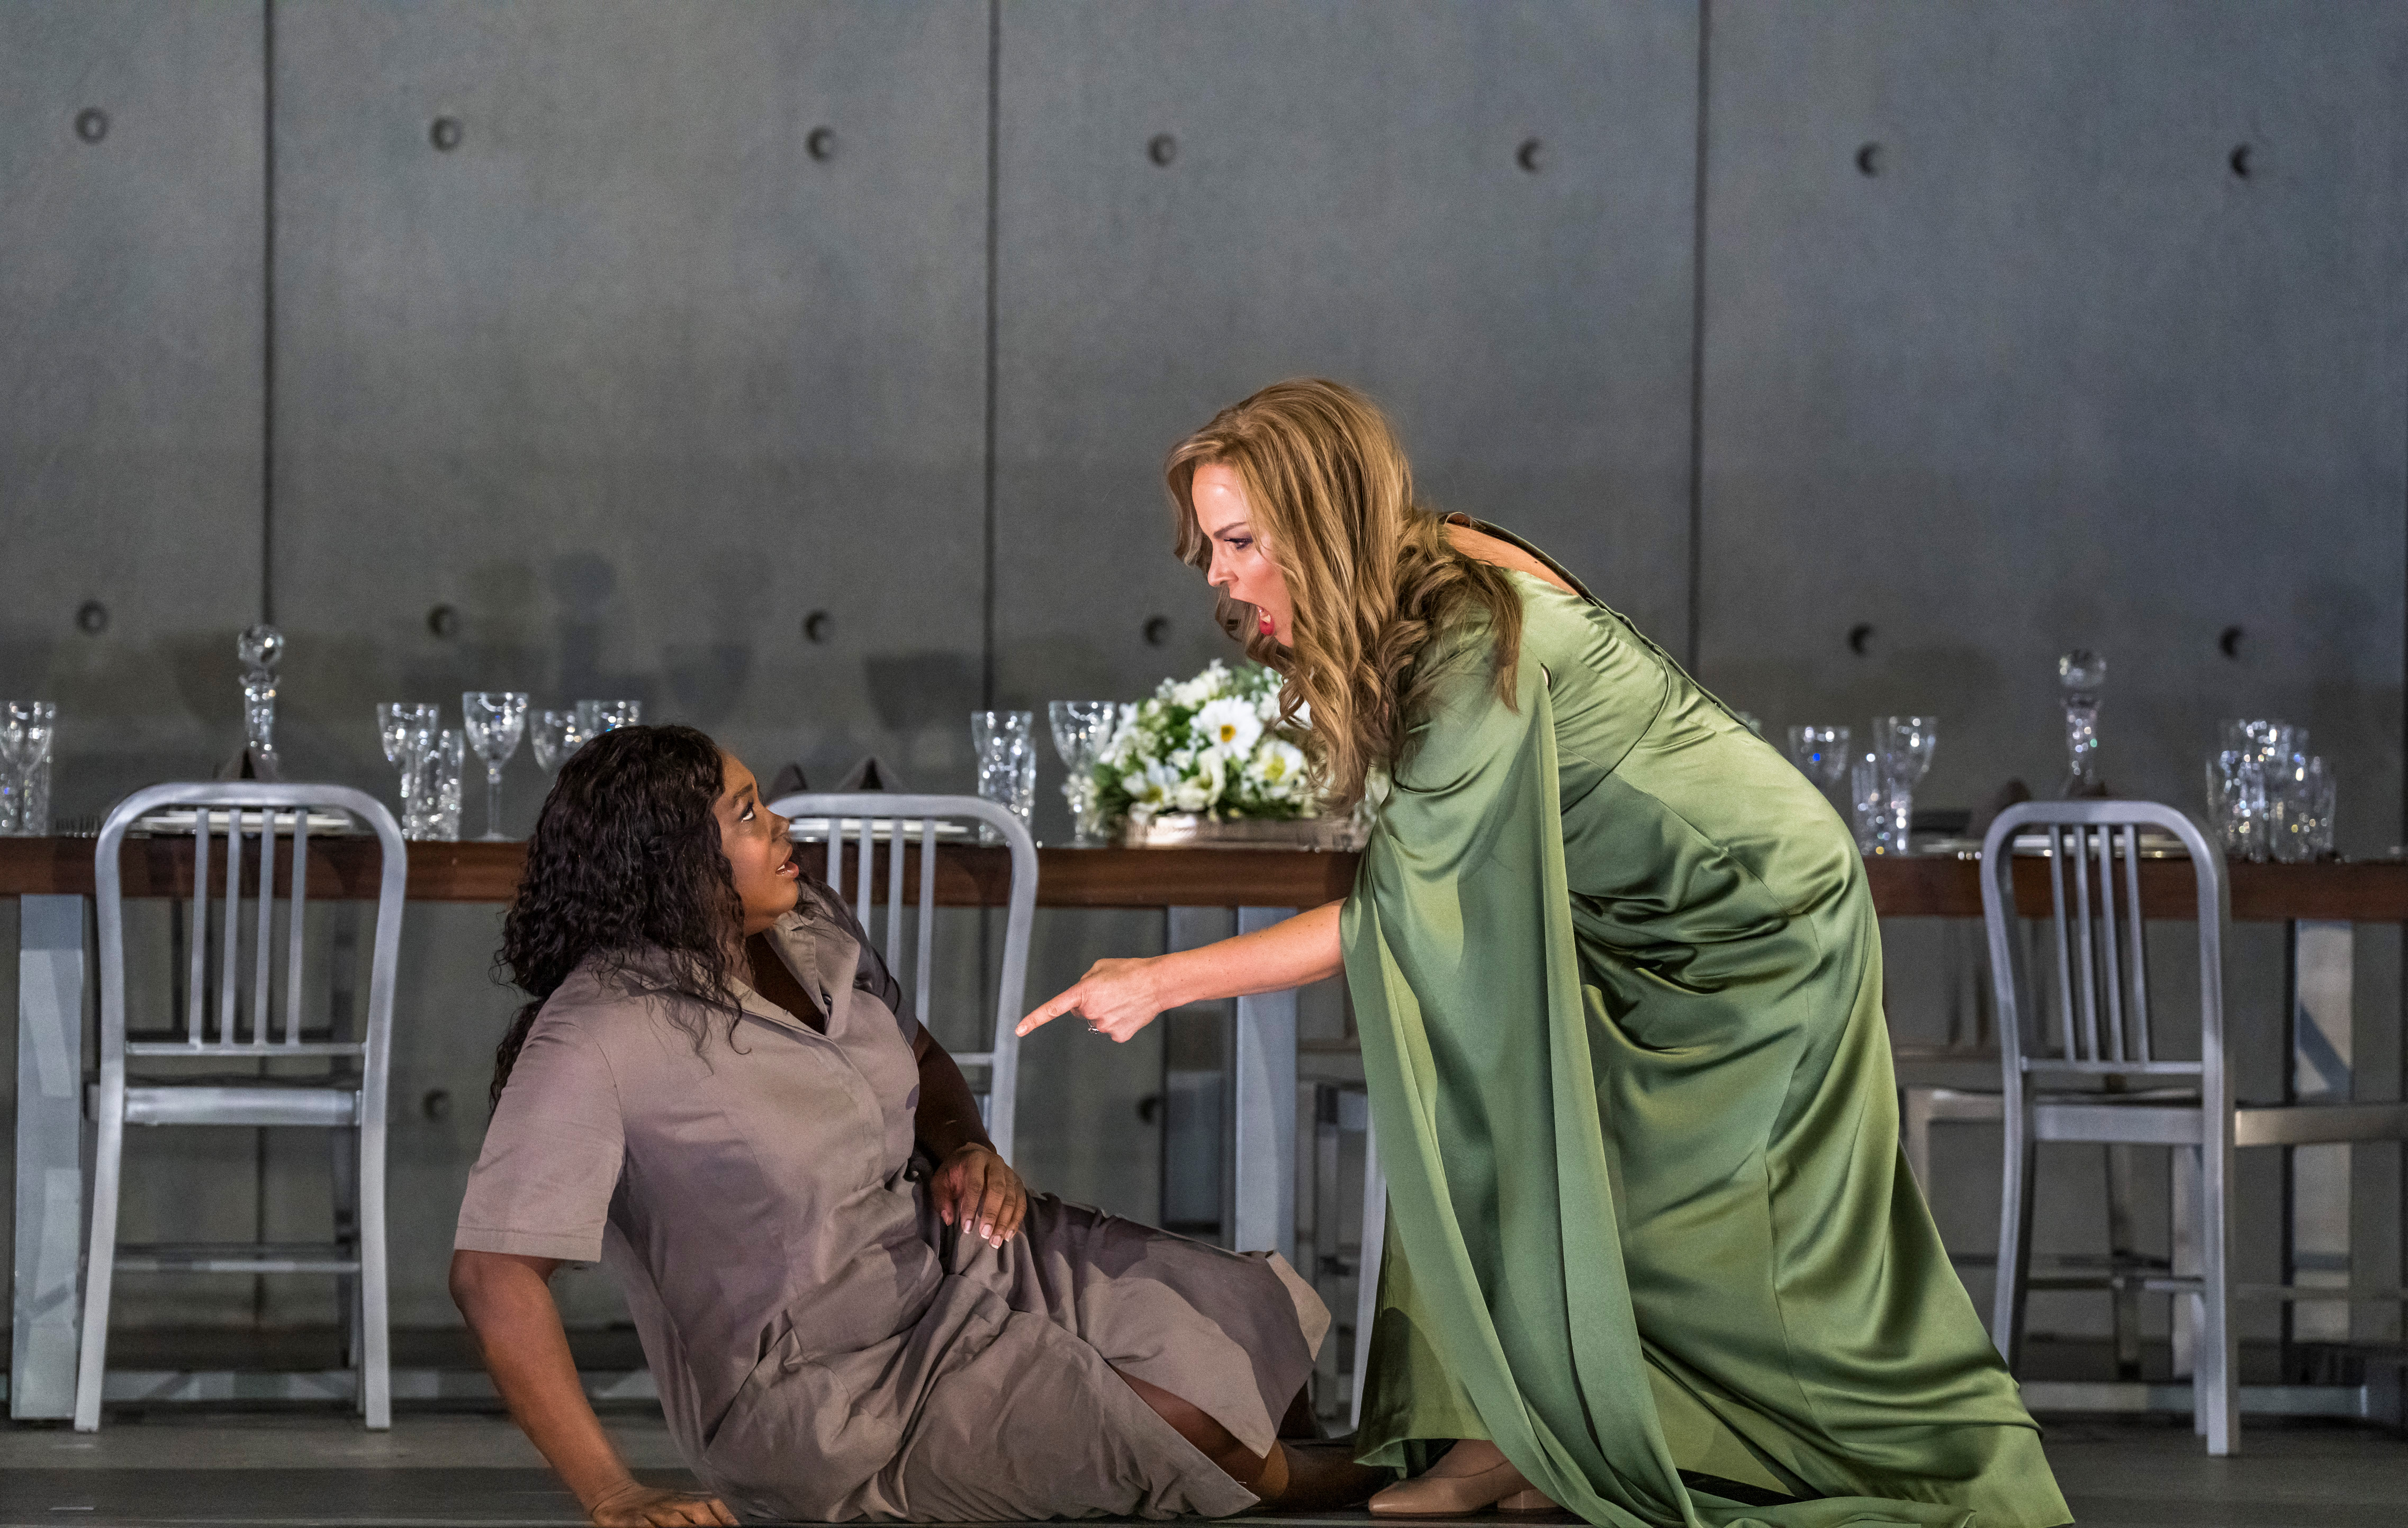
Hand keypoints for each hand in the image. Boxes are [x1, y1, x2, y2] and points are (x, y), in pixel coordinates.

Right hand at [585, 1481, 737, 1526]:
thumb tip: (728, 1524)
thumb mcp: (678, 1506)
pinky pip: (643, 1524)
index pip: (711, 1505)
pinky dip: (650, 1527)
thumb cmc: (652, 1506)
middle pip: (696, 1511)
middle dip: (710, 1524)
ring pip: (672, 1519)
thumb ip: (702, 1513)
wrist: (615, 1494)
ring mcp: (652, 1511)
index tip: (736, 1527)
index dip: (725, 1517)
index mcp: (685, 1501)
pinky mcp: (631, 1519)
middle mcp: (672, 1504)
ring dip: (686, 1527)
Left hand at [931, 1142, 1027, 1247]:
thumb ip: (942, 1199)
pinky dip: (1016, 1219)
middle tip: (985, 1235)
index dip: (971, 1207)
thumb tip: (949, 1219)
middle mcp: (996, 1164)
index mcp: (975, 1160)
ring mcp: (1009, 1173)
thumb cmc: (955, 1172)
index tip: (967, 1228)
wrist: (972, 1156)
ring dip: (1005, 1221)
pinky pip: (1021, 1202)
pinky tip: (1008, 1234)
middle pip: (998, 1190)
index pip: (975, 1184)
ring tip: (996, 1240)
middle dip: (992, 1214)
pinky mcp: (1017, 1183)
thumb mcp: (940, 1181)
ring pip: (1012, 1197)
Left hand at [1016, 957, 1168, 1042]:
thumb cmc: (1130, 971)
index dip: (1034, 1019)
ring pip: (1097, 1021)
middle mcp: (1090, 1012)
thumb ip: (1085, 981)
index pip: (1053, 1008)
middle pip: (1080, 1012)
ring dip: (1105, 1012)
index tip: (1019, 1031)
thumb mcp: (1101, 967)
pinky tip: (1129, 1011)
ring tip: (1123, 999)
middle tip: (1109, 992)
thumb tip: (1081, 996)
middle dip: (1089, 1004)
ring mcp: (1104, 1026)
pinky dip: (1119, 1022)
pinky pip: (1112, 1030)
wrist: (1158, 984)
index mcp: (1083, 992)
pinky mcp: (1118, 1036)